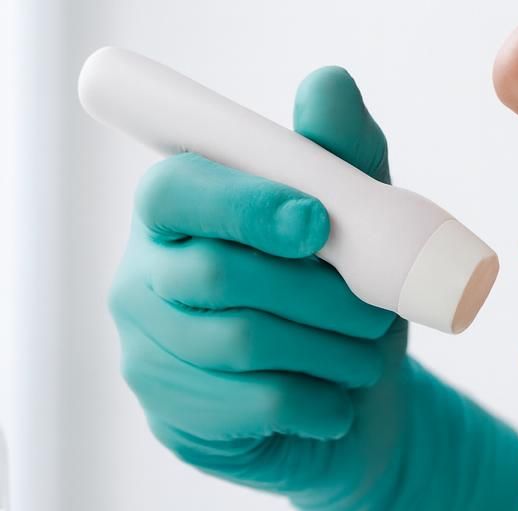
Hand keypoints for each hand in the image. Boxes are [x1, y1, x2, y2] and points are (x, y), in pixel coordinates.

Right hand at [108, 67, 517, 510]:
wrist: (341, 413)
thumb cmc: (336, 301)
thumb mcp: (353, 223)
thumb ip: (339, 155)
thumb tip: (324, 86)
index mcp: (173, 215)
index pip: (174, 192)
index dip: (242, 204)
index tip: (315, 222)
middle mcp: (141, 281)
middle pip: (215, 275)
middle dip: (315, 291)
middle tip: (375, 309)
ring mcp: (147, 353)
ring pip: (239, 343)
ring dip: (327, 349)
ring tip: (366, 355)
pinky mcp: (171, 417)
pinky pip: (251, 405)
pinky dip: (316, 402)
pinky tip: (336, 401)